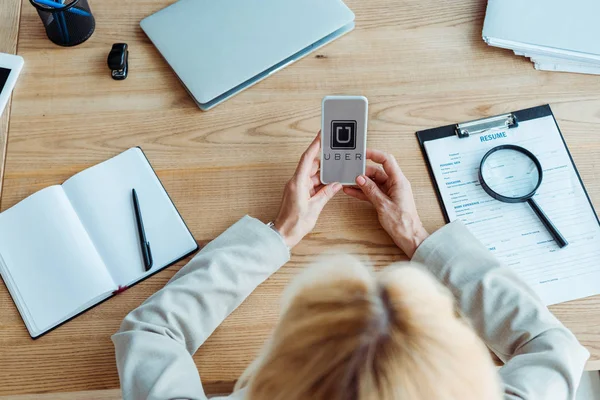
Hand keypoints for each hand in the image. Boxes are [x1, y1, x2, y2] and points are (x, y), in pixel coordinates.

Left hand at [274, 133, 341, 247]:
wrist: (284, 234)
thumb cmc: (295, 223)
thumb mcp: (315, 207)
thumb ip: (326, 194)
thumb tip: (336, 184)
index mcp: (297, 183)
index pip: (307, 159)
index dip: (314, 146)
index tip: (321, 135)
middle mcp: (296, 182)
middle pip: (311, 165)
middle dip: (323, 160)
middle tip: (334, 153)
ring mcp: (297, 188)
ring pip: (312, 175)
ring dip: (323, 173)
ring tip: (336, 169)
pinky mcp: (299, 193)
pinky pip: (311, 183)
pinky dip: (320, 182)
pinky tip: (330, 183)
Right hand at [343, 149, 428, 257]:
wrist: (409, 237)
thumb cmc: (402, 223)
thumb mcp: (383, 205)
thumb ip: (371, 190)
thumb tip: (360, 179)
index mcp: (399, 181)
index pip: (387, 160)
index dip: (375, 154)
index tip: (363, 153)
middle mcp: (396, 184)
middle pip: (377, 171)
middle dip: (363, 171)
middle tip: (350, 172)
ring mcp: (391, 192)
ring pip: (373, 182)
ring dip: (361, 182)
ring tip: (348, 182)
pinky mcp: (386, 199)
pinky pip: (373, 191)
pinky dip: (363, 191)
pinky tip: (352, 191)